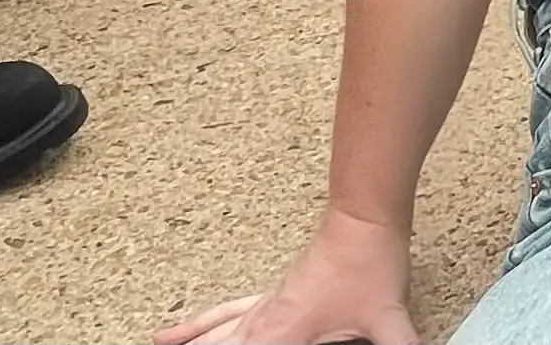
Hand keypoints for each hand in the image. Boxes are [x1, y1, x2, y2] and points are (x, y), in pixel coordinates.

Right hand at [156, 207, 416, 343]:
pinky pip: (227, 312)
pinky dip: (203, 323)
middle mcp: (266, 319)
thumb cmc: (370, 264)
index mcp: (284, 332)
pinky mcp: (275, 294)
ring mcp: (267, 305)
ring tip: (161, 343)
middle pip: (220, 344)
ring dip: (192, 339)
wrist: (363, 218)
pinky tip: (188, 328)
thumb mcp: (389, 321)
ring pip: (217, 329)